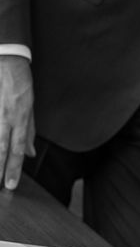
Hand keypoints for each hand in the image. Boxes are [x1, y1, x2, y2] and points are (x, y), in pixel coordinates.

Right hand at [0, 55, 35, 189]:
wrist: (6, 59)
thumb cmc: (20, 84)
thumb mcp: (30, 107)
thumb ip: (28, 131)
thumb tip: (30, 153)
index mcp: (19, 118)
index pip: (17, 149)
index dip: (14, 168)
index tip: (11, 184)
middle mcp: (6, 117)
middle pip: (2, 148)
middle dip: (1, 169)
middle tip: (2, 187)